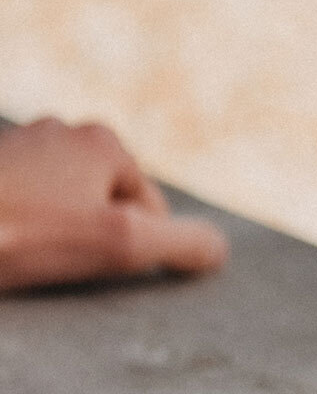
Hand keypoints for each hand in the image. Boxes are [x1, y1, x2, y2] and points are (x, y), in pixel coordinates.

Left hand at [0, 117, 226, 290]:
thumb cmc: (22, 237)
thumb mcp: (122, 245)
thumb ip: (184, 245)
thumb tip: (219, 250)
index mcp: (102, 141)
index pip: (151, 211)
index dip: (133, 249)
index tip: (89, 263)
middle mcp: (60, 131)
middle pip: (107, 206)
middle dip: (92, 237)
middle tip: (56, 260)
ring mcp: (15, 147)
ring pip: (65, 207)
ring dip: (56, 235)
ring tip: (27, 254)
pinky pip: (26, 207)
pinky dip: (23, 229)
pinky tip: (5, 245)